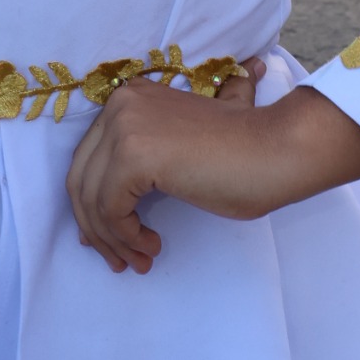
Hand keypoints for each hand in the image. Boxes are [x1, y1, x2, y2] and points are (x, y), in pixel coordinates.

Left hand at [66, 72, 359, 273]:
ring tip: (141, 259)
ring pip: (91, 199)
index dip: (93, 208)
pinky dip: (126, 236)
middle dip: (95, 228)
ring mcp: (125, 127)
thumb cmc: (243, 155)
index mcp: (129, 99)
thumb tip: (114, 213)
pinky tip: (152, 246)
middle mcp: (120, 105)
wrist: (278, 150)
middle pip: (81, 179)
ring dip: (112, 240)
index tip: (110, 241)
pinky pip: (109, 209)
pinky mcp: (134, 155)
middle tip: (121, 260)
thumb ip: (147, 162)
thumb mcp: (183, 149)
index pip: (88, 161)